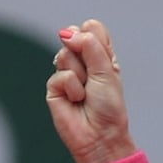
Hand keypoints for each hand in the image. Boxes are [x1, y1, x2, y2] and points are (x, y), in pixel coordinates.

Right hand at [46, 19, 137, 162]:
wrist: (99, 135)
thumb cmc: (109, 105)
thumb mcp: (106, 70)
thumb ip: (89, 46)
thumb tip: (66, 32)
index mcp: (101, 54)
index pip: (91, 28)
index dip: (94, 39)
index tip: (103, 59)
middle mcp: (83, 61)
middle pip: (74, 37)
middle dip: (86, 57)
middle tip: (94, 78)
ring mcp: (67, 73)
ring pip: (65, 55)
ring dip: (80, 75)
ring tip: (85, 93)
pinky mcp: (54, 87)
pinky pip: (59, 76)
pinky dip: (71, 89)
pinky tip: (76, 101)